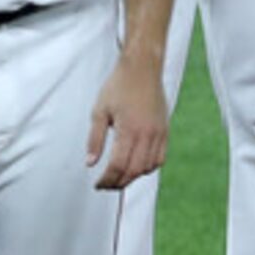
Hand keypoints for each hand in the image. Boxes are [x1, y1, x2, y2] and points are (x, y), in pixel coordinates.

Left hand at [86, 53, 169, 189]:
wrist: (142, 68)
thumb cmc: (119, 86)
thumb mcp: (99, 111)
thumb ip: (95, 139)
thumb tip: (90, 163)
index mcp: (129, 130)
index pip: (118, 165)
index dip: (107, 179)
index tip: (97, 184)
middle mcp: (147, 134)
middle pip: (134, 171)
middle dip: (118, 183)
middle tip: (106, 185)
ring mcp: (158, 133)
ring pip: (148, 168)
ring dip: (133, 177)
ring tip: (119, 177)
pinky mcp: (165, 131)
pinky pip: (160, 158)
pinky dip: (148, 168)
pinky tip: (137, 167)